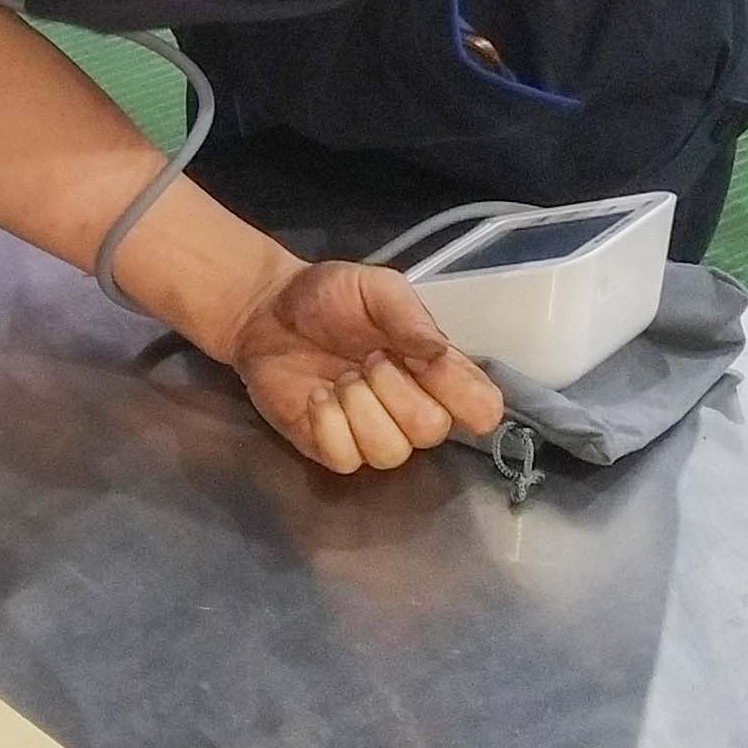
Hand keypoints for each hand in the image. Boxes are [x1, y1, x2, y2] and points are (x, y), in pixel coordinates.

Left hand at [220, 260, 507, 475]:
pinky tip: (317, 397)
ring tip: (340, 378)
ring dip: (360, 409)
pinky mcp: (333, 448)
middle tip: (367, 359)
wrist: (265, 311)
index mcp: (435, 370)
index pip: (482, 409)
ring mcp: (372, 432)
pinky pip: (347, 460)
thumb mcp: (373, 287)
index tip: (430, 366)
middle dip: (395, 391)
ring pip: (392, 452)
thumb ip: (408, 315)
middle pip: (433, 432)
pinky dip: (328, 425)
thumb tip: (438, 351)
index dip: (467, 399)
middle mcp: (412, 408)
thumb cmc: (328, 297)